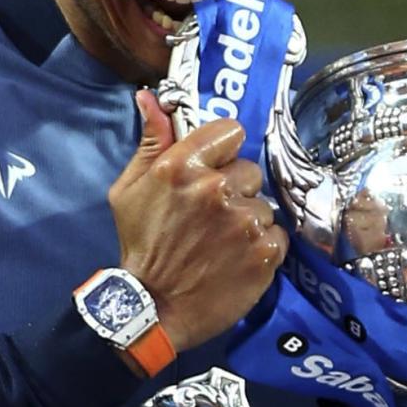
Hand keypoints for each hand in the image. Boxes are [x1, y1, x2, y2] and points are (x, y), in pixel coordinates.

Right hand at [109, 91, 287, 352]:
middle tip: (213, 215)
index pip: (231, 131)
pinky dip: (262, 247)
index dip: (223, 150)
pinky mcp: (266, 252)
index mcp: (182, 167)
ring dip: (248, 220)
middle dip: (235, 188)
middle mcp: (217, 189)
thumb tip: (151, 98)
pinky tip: (238, 259)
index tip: (214, 167)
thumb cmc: (140, 247)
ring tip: (223, 242)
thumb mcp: (129, 190)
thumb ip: (150, 143)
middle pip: (250, 169)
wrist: (154, 309)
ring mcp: (245, 222)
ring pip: (263, 204)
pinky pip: (277, 234)